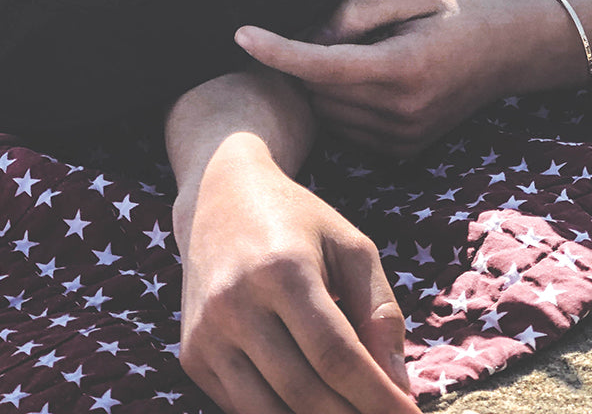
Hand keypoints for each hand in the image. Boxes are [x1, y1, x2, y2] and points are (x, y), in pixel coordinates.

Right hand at [174, 135, 418, 413]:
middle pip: (304, 391)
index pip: (335, 354)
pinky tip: (313, 406)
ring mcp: (207, 333)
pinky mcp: (193, 355)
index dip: (376, 396)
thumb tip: (399, 386)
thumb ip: (380, 310)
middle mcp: (236, 303)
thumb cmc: (297, 222)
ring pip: (268, 412)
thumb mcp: (350, 246)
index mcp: (283, 269)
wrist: (218, 198)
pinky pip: (241, 407)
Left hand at [236, 0, 533, 155]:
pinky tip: (368, 80)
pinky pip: (347, 129)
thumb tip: (312, 36)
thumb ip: (357, 9)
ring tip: (360, 54)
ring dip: (324, 84)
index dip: (276, 50)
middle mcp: (401, 111)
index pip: (321, 65)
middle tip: (330, 30)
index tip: (241, 35)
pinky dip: (342, 104)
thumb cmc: (456, 11)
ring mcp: (403, 137)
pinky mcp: (403, 151)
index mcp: (403, 66)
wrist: (507, 52)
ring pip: (328, 112)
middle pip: (319, 89)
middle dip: (307, 60)